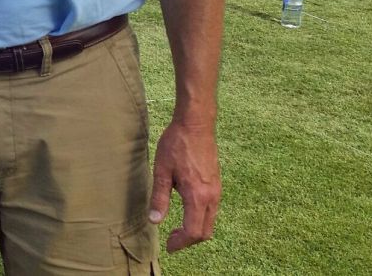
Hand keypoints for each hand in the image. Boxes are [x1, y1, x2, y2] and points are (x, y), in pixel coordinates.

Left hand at [149, 117, 220, 251]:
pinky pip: (212, 210)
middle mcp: (212, 196)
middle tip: (171, 240)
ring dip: (195, 229)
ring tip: (177, 229)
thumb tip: (155, 221)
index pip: (193, 231)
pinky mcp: (216, 184)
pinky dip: (200, 218)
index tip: (168, 246)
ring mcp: (217, 190)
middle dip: (188, 240)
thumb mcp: (162, 171)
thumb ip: (159, 198)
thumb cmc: (176, 145)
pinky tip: (186, 211)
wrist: (196, 125)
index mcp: (198, 196)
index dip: (181, 243)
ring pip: (210, 221)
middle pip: (205, 231)